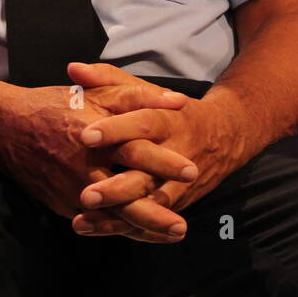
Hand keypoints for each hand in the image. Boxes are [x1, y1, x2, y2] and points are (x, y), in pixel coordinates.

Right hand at [0, 70, 200, 241]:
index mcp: (96, 136)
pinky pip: (96, 221)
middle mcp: (84, 168)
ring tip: (171, 234)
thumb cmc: (56, 105)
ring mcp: (72, 190)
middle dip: (154, 214)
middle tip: (182, 227)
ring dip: (142, 229)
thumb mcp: (97, 93)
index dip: (163, 161)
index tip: (191, 171)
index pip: (135, 151)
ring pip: (112, 217)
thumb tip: (177, 100)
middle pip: (124, 197)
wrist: (7, 127)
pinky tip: (141, 234)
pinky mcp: (63, 204)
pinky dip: (119, 229)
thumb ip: (138, 95)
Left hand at [67, 61, 258, 238]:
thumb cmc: (172, 110)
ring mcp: (178, 183)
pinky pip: (151, 220)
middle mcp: (175, 154)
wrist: (224, 136)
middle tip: (86, 195)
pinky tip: (93, 229)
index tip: (85, 136)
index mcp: (166, 120)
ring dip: (117, 216)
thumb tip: (73, 68)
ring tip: (83, 220)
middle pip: (146, 172)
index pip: (141, 124)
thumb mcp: (145, 90)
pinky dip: (125, 228)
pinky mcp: (177, 203)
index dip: (115, 130)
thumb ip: (108, 79)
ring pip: (149, 203)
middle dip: (117, 187)